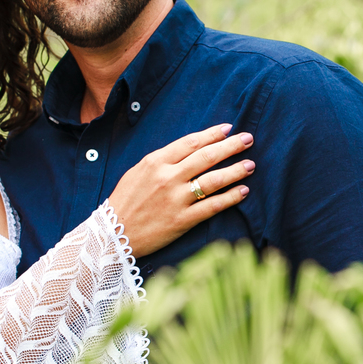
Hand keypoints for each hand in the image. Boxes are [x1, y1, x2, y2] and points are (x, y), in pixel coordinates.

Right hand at [109, 123, 254, 256]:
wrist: (112, 235)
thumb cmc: (126, 201)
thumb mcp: (138, 172)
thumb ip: (163, 160)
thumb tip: (191, 148)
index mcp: (155, 162)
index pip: (190, 143)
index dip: (212, 134)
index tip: (228, 128)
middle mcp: (167, 178)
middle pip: (206, 157)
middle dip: (231, 146)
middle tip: (248, 139)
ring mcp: (176, 199)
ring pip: (213, 180)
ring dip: (235, 170)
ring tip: (251, 165)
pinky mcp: (182, 221)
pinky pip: (212, 207)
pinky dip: (230, 198)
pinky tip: (243, 191)